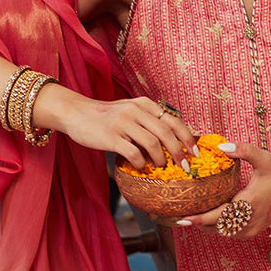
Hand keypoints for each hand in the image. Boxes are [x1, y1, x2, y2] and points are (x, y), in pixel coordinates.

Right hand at [38, 84, 196, 169]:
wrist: (76, 113)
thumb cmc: (106, 117)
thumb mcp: (130, 110)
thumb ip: (148, 121)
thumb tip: (172, 142)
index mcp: (144, 104)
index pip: (174, 120)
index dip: (188, 138)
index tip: (195, 152)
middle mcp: (136, 111)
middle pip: (166, 133)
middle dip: (179, 152)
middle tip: (184, 166)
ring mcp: (123, 123)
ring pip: (152, 143)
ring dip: (160, 159)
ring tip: (160, 166)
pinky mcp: (111, 136)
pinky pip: (134, 153)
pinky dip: (141, 163)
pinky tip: (141, 166)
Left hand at [176, 141, 270, 237]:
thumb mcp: (264, 158)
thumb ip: (244, 150)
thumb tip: (221, 146)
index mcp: (249, 203)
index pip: (220, 216)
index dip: (200, 219)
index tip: (182, 219)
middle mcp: (248, 220)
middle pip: (215, 227)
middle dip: (197, 222)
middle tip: (179, 216)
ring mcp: (249, 229)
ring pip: (221, 232)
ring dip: (206, 225)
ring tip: (190, 216)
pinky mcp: (250, 233)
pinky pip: (228, 233)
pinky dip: (217, 227)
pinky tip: (208, 217)